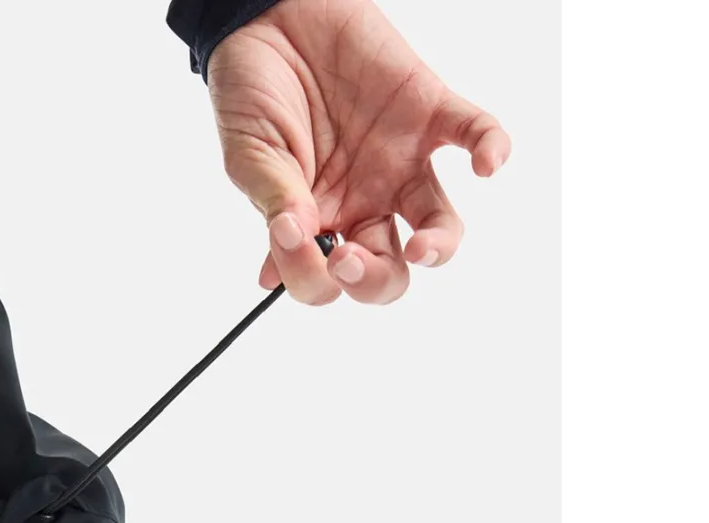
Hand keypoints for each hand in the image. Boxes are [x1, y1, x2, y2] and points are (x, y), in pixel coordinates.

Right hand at [209, 0, 510, 304]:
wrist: (269, 16)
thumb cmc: (252, 92)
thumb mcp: (248, 154)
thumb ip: (273, 199)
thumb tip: (292, 241)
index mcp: (317, 222)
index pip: (325, 281)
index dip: (313, 280)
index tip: (292, 247)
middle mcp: (363, 202)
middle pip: (386, 271)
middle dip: (371, 280)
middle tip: (348, 258)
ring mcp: (398, 162)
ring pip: (439, 226)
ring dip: (438, 247)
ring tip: (421, 247)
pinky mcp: (428, 110)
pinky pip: (474, 134)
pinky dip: (490, 147)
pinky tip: (487, 163)